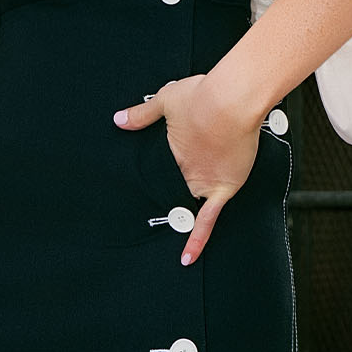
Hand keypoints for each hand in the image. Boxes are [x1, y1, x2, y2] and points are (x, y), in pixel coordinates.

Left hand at [113, 73, 257, 265]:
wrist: (233, 100)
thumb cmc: (203, 96)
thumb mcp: (164, 100)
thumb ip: (142, 114)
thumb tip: (118, 120)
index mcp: (171, 151)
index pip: (156, 171)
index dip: (152, 177)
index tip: (138, 188)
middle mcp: (185, 170)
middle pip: (170, 187)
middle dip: (163, 195)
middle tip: (150, 208)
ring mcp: (204, 181)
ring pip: (186, 203)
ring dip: (178, 213)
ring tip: (165, 233)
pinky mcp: (224, 187)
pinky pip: (208, 219)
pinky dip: (198, 238)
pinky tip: (188, 255)